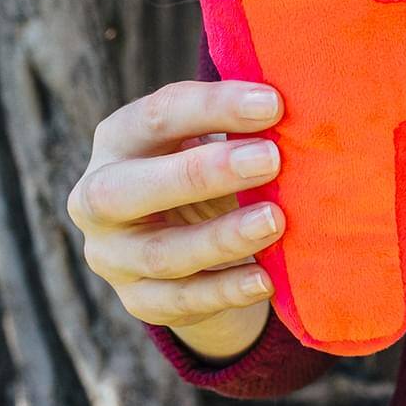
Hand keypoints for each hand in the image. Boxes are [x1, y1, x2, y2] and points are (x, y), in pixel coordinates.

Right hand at [67, 80, 286, 359]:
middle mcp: (98, 198)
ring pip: (161, 252)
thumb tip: (307, 104)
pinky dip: (224, 291)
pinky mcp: (139, 299)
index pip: (157, 115)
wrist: (186, 242)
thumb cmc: (210, 170)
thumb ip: (241, 124)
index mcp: (119, 139)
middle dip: (202, 173)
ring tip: (276, 221)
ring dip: (222, 237)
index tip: (273, 104)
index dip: (214, 107)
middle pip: (132, 188)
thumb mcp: (212, 139)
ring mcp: (113, 255)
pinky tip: (264, 279)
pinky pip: (179, 302)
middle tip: (270, 160)